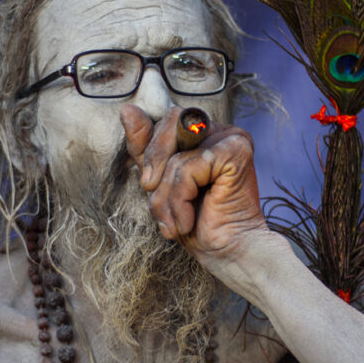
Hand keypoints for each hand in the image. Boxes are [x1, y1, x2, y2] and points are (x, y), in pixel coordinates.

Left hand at [119, 105, 272, 272]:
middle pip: (171, 122)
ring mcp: (232, 137)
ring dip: (165, 197)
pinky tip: (187, 221)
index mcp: (206, 133)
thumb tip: (127, 109)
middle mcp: (222, 130)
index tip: (149, 185)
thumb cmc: (195, 221)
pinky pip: (188, 169)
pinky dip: (179, 200)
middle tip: (152, 194)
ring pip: (176, 155)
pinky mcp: (237, 151)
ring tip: (173, 222)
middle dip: (154, 163)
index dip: (150, 150)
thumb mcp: (160, 182)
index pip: (166, 120)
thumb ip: (145, 147)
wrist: (226, 253)